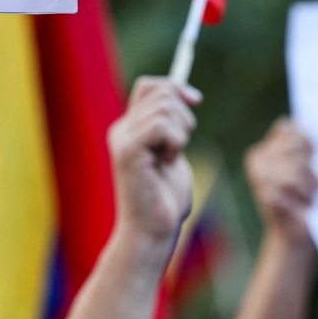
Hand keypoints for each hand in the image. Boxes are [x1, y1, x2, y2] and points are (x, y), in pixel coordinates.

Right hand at [108, 76, 201, 246]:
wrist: (152, 232)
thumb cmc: (165, 199)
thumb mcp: (172, 151)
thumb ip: (173, 125)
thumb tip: (188, 94)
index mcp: (129, 128)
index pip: (149, 86)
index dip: (174, 86)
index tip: (195, 100)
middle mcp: (122, 130)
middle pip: (161, 92)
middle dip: (184, 113)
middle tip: (181, 143)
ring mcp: (122, 139)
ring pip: (165, 108)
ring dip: (181, 132)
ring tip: (172, 157)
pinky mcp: (128, 152)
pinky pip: (162, 126)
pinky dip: (176, 143)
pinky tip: (167, 163)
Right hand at [244, 117, 317, 244]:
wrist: (296, 235)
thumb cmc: (306, 198)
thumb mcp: (308, 166)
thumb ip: (304, 144)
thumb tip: (301, 123)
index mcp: (266, 148)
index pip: (290, 129)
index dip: (307, 142)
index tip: (314, 158)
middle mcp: (257, 158)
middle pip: (295, 149)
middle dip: (309, 170)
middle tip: (313, 188)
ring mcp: (258, 176)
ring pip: (295, 170)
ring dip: (309, 188)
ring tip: (308, 199)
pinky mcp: (264, 195)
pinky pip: (291, 189)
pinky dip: (300, 201)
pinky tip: (298, 209)